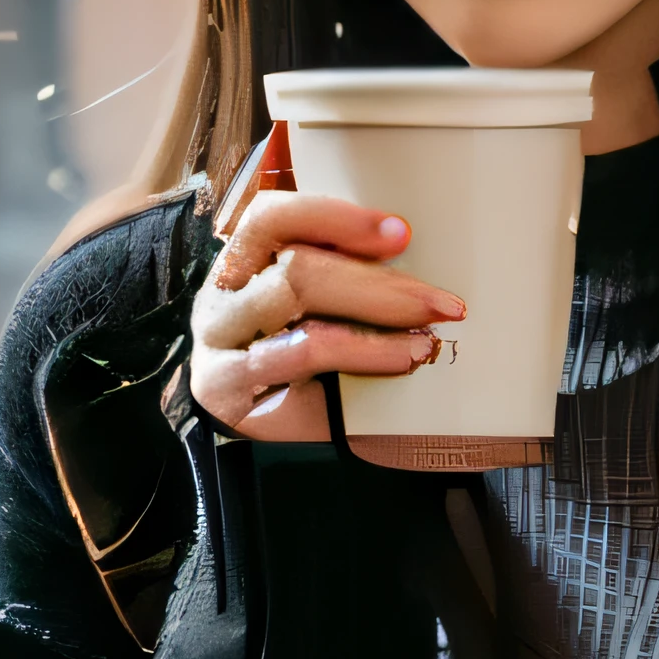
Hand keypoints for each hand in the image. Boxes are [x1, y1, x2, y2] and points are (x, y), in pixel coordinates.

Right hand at [189, 174, 462, 449]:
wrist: (268, 442)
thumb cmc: (306, 368)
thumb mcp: (324, 314)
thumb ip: (348, 276)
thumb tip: (412, 246)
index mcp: (243, 260)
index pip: (273, 216)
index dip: (335, 218)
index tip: (400, 233)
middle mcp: (222, 293)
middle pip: (296, 262)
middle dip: (379, 280)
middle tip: (441, 302)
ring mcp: (217, 338)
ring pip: (295, 295)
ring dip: (377, 309)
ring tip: (429, 335)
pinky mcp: (224, 384)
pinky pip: (302, 352)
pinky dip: (363, 350)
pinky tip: (404, 357)